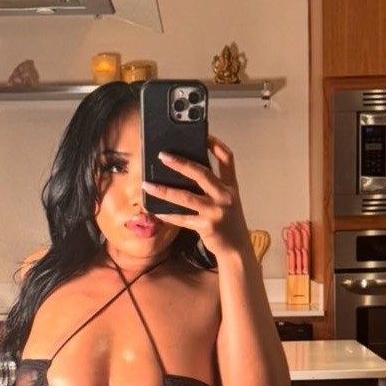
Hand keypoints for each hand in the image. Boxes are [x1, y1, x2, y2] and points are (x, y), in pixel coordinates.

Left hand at [142, 135, 252, 260]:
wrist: (237, 250)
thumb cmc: (228, 223)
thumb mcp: (227, 201)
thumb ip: (214, 187)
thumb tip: (185, 174)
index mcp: (231, 186)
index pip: (227, 158)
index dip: (216, 144)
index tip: (203, 134)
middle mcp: (225, 196)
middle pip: (202, 173)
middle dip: (180, 163)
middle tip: (162, 156)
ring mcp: (216, 212)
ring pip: (186, 197)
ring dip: (164, 191)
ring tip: (148, 185)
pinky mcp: (206, 227)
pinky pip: (182, 219)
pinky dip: (168, 215)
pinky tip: (156, 211)